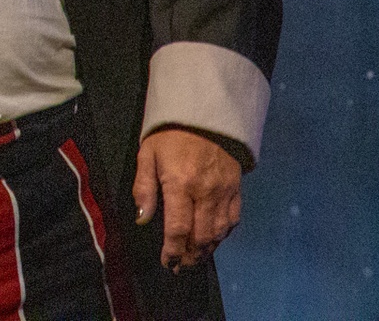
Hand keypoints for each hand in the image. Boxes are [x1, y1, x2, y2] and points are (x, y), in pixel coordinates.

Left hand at [132, 127, 241, 270]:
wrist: (205, 112)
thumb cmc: (170, 134)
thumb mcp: (148, 154)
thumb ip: (144, 188)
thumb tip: (142, 219)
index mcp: (180, 183)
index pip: (179, 228)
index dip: (173, 251)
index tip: (168, 263)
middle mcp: (205, 192)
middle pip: (201, 236)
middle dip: (190, 256)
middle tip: (180, 267)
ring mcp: (224, 191)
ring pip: (219, 232)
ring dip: (207, 250)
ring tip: (195, 259)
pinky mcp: (237, 188)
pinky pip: (233, 219)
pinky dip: (224, 235)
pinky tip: (213, 240)